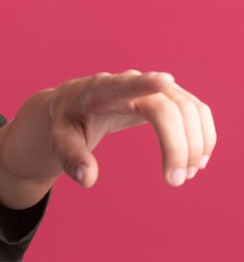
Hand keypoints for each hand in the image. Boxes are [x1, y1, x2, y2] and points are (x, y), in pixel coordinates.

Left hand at [47, 70, 216, 186]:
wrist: (77, 104)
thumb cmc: (68, 123)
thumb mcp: (60, 141)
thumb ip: (71, 158)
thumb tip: (88, 179)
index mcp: (100, 91)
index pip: (123, 85)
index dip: (144, 83)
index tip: (165, 80)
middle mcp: (131, 82)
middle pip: (166, 107)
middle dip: (177, 144)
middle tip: (176, 181)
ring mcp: (153, 87)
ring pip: (188, 108)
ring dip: (195, 142)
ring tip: (186, 176)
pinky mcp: (167, 95)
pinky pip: (195, 111)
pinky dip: (201, 135)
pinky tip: (197, 161)